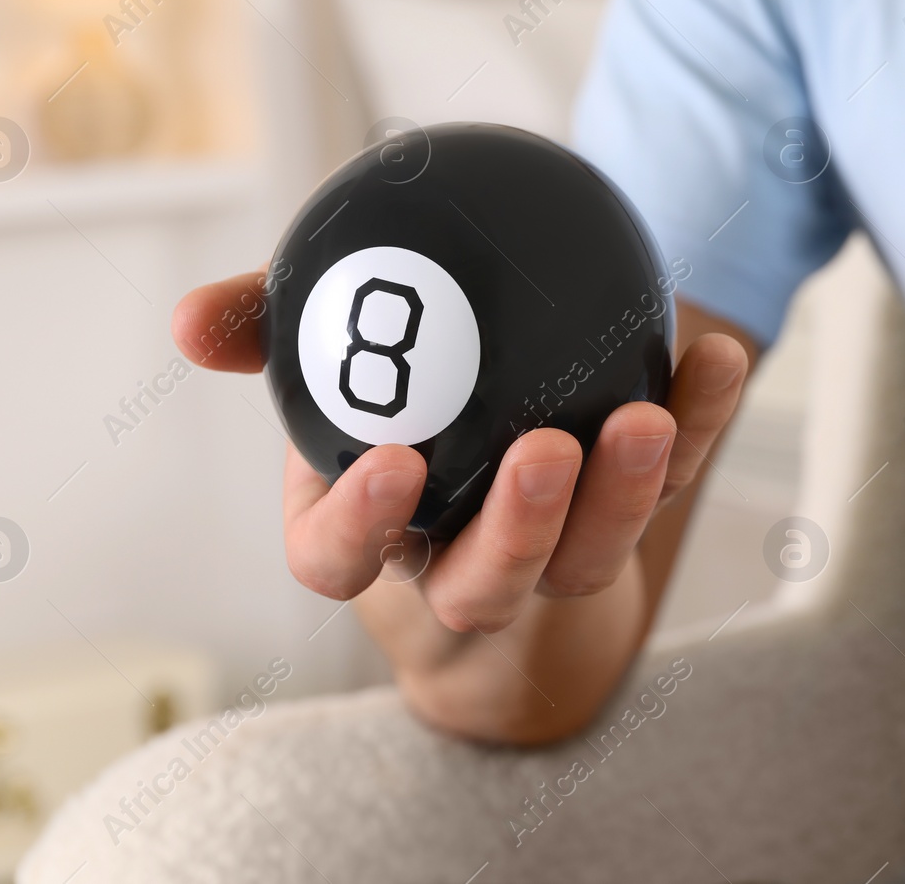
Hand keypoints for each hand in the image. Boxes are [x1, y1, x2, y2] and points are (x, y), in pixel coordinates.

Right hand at [171, 268, 750, 632]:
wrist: (490, 413)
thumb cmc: (388, 394)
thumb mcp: (319, 356)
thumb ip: (266, 329)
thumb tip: (188, 321)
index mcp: (370, 531)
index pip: (339, 557)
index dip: (360, 527)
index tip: (395, 461)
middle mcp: (458, 561)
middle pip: (486, 582)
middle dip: (517, 530)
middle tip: (544, 448)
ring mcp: (553, 552)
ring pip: (586, 559)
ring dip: (622, 498)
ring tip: (642, 419)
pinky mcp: (630, 515)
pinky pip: (669, 481)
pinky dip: (698, 421)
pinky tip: (716, 355)